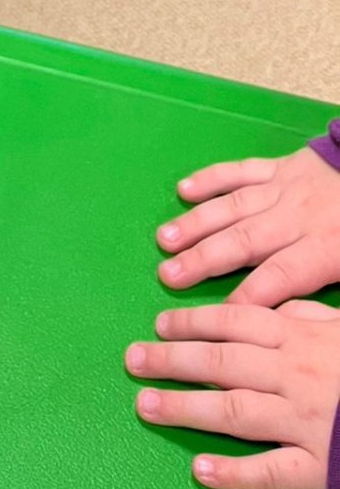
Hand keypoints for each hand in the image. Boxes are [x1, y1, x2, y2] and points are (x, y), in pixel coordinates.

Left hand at [127, 299, 339, 488]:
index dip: (193, 322)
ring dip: (185, 408)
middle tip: (133, 359)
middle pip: (221, 363)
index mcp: (302, 338)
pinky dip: (235, 472)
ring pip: (234, 412)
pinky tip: (203, 470)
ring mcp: (306, 424)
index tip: (159, 323)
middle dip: (171, 360)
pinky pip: (271, 472)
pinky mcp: (320, 470)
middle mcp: (296, 377)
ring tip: (147, 405)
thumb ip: (309, 316)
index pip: (235, 323)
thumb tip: (274, 306)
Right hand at [156, 148, 339, 303]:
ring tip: (165, 239)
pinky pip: (242, 171)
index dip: (250, 296)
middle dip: (204, 260)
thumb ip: (339, 298)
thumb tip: (313, 322)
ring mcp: (285, 188)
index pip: (282, 277)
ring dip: (198, 222)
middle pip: (246, 242)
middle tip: (168, 275)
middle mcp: (298, 218)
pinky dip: (212, 178)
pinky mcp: (281, 166)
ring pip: (235, 206)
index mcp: (327, 247)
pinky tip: (184, 189)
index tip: (218, 318)